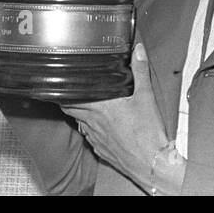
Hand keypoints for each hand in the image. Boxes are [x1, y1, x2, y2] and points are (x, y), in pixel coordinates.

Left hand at [62, 43, 176, 191]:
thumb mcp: (146, 96)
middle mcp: (93, 123)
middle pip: (70, 110)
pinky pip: (89, 137)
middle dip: (68, 100)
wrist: (150, 161)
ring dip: (79, 114)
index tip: (63, 82)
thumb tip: (138, 51)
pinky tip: (97, 127)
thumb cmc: (147, 132)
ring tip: (83, 106)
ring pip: (79, 123)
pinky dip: (90, 130)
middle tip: (70, 91)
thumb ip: (140, 71)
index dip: (65, 90)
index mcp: (100, 107)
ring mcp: (95, 138)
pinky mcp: (100, 149)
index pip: (71, 98)